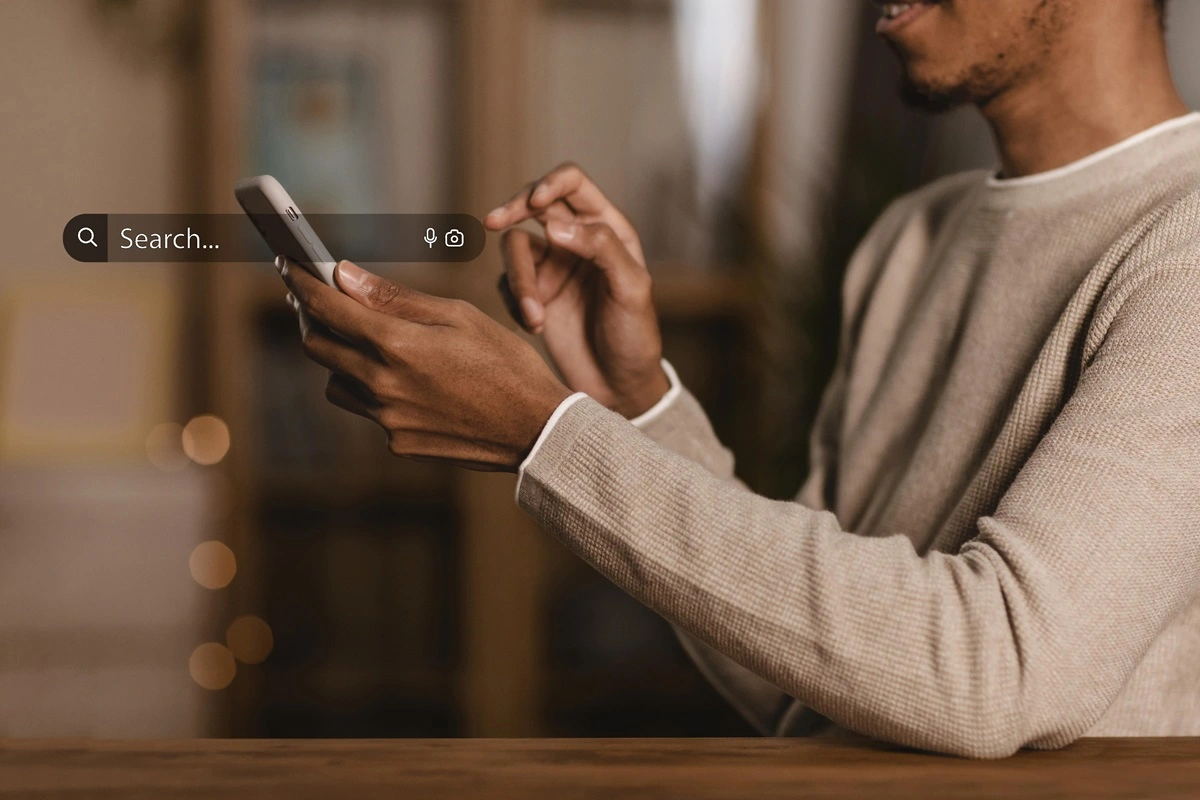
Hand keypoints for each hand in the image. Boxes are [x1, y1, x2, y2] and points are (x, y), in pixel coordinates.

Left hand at [278, 257, 572, 470]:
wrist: (536, 430)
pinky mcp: (398, 443)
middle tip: (320, 300)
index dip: (301, 282)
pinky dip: (374, 390)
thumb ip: (397, 299)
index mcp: (397, 345)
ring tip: (369, 344)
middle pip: (318, 346)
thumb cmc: (506, 364)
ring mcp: (387, 419)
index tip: (288, 265)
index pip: (327, 308)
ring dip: (341, 359)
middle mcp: (382, 385)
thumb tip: (345, 276)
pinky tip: (407, 382)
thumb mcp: (458, 317)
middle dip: (313, 318)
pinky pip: (368, 410)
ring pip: (337, 383)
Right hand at [485, 163, 669, 418]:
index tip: (535, 204)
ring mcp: (551, 267)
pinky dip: (514, 302)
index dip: (550, 183)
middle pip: (533, 206)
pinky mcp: (532, 295)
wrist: (617, 387)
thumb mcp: (632, 289)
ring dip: (519, 280)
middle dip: (512, 210)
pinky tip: (535, 327)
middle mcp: (575, 241)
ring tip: (534, 316)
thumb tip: (554, 225)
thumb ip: (601, 248)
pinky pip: (507, 283)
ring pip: (515, 247)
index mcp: (607, 228)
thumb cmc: (634, 336)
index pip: (572, 184)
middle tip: (493, 222)